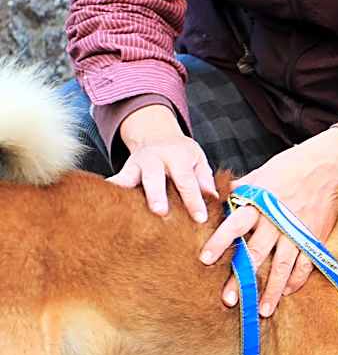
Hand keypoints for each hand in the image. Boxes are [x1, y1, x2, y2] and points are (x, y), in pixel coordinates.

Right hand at [108, 104, 217, 221]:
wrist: (156, 135)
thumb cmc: (182, 154)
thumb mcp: (198, 160)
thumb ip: (205, 178)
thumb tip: (214, 198)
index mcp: (178, 157)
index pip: (188, 181)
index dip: (194, 200)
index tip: (200, 219)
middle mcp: (155, 158)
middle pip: (155, 178)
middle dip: (157, 195)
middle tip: (160, 212)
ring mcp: (137, 163)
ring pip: (130, 176)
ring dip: (128, 191)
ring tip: (125, 209)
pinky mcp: (124, 169)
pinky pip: (116, 180)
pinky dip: (112, 189)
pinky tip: (105, 204)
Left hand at [199, 126, 337, 315]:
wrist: (329, 166)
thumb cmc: (291, 168)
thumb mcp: (261, 174)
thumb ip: (239, 190)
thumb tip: (215, 196)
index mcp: (260, 203)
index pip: (235, 224)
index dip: (220, 241)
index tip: (204, 258)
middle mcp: (277, 220)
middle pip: (256, 253)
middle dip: (242, 278)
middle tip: (229, 299)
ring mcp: (298, 231)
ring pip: (282, 266)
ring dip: (272, 290)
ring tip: (262, 310)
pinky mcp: (315, 238)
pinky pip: (305, 264)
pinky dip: (296, 280)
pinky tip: (286, 293)